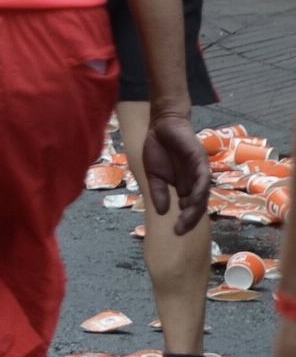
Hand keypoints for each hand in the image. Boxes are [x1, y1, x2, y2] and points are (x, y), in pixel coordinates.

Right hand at [141, 114, 211, 237]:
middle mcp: (195, 181)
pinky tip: (191, 201)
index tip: (175, 231)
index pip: (189, 207)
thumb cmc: (158, 148)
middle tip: (180, 230)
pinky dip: (198, 191)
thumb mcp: (153, 174)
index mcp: (184, 185)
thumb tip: (161, 211)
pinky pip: (203, 179)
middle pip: (198, 204)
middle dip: (190, 219)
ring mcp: (200, 172)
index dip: (184, 219)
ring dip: (195, 209)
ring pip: (202, 194)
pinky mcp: (201, 162)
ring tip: (185, 220)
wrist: (162, 125)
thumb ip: (158, 192)